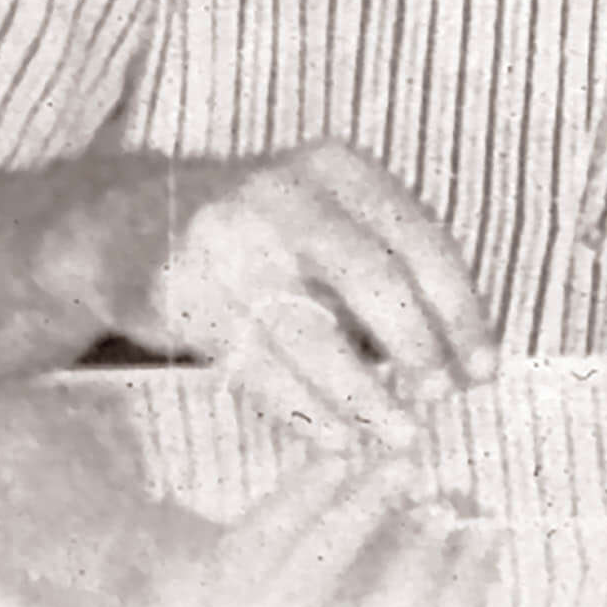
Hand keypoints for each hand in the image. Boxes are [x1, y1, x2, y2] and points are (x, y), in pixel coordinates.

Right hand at [114, 142, 499, 437]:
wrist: (123, 224)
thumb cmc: (255, 234)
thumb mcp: (323, 219)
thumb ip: (385, 269)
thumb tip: (460, 357)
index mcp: (337, 167)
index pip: (421, 240)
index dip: (461, 311)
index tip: (483, 368)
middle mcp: (284, 192)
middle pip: (375, 278)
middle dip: (418, 349)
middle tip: (440, 401)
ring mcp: (228, 241)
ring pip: (314, 332)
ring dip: (365, 395)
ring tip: (399, 436)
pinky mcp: (183, 294)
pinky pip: (258, 365)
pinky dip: (305, 410)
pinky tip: (337, 439)